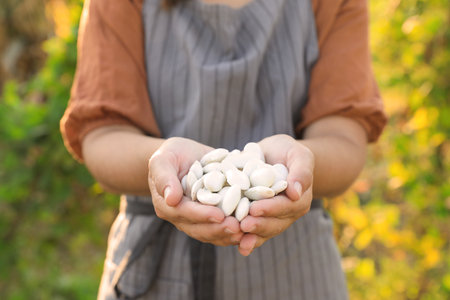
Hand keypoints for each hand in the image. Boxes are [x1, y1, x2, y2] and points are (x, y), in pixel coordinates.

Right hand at [148, 137, 242, 245]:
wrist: (184, 156)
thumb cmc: (171, 154)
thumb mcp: (162, 159)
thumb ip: (164, 176)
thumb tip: (171, 199)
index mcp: (167, 205)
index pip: (184, 213)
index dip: (202, 215)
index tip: (219, 215)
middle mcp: (181, 217)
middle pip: (199, 229)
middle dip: (219, 229)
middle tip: (238, 227)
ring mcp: (196, 220)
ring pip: (211, 234)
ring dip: (228, 235)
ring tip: (245, 232)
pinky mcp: (210, 219)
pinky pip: (221, 230)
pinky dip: (234, 232)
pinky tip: (249, 230)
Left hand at [238, 134, 313, 255]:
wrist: (271, 156)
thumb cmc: (286, 151)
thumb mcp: (297, 154)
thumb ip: (301, 170)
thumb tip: (296, 193)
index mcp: (299, 198)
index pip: (286, 205)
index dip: (271, 208)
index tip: (255, 208)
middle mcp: (288, 213)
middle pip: (275, 223)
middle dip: (259, 225)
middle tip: (243, 225)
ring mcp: (274, 219)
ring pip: (264, 231)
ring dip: (251, 236)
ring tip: (237, 236)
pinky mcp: (259, 220)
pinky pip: (255, 234)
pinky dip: (248, 241)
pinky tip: (239, 247)